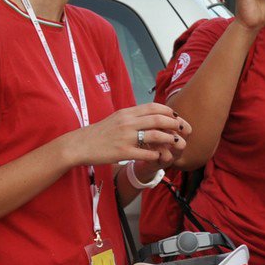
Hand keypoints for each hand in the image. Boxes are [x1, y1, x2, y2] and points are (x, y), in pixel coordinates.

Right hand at [67, 103, 188, 168]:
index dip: (170, 111)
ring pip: (156, 136)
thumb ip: (133, 116)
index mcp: (127, 113)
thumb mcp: (117, 118)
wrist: (80, 145)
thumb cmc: (100, 132)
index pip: (154, 107)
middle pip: (159, 119)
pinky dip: (156, 155)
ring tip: (178, 144)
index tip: (177, 117)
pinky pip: (145, 153)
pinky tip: (161, 157)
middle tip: (184, 130)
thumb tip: (152, 114)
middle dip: (176, 124)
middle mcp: (128, 122)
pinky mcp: (123, 152)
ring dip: (170, 140)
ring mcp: (125, 137)